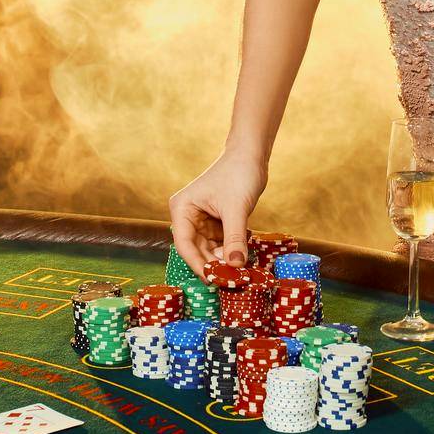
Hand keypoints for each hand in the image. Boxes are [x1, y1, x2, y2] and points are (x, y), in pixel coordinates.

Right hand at [168, 150, 267, 273]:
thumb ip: (234, 238)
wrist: (251, 154)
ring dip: (223, 259)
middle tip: (230, 280)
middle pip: (196, 250)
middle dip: (213, 264)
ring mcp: (202, 220)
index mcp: (182, 208)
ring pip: (209, 249)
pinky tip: (242, 256)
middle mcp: (188, 215)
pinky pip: (220, 243)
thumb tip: (235, 266)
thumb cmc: (239, 173)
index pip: (185, 245)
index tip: (213, 279)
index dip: (198, 264)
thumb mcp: (236, 209)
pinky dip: (230, 251)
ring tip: (239, 270)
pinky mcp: (216, 221)